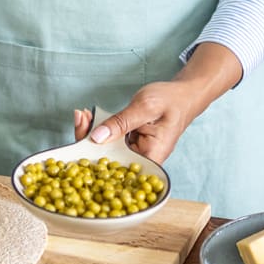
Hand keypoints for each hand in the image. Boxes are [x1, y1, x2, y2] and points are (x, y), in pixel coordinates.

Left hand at [80, 43, 243, 163]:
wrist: (183, 94)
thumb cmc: (171, 101)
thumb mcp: (145, 107)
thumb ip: (121, 122)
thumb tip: (96, 138)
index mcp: (150, 158)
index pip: (118, 169)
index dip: (96, 162)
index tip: (79, 146)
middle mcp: (141, 160)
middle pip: (108, 161)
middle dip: (88, 143)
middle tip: (80, 119)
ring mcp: (134, 153)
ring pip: (106, 150)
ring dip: (91, 134)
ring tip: (82, 116)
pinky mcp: (128, 144)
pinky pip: (110, 141)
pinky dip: (99, 129)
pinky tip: (88, 117)